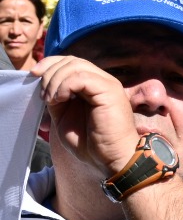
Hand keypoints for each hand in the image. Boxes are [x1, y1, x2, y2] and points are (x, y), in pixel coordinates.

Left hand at [35, 55, 139, 175]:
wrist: (112, 159)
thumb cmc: (92, 143)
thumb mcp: (64, 116)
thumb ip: (57, 97)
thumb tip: (42, 84)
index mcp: (94, 85)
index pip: (70, 62)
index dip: (49, 65)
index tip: (33, 77)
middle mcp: (103, 80)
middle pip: (71, 60)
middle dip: (49, 71)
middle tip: (42, 94)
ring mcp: (108, 84)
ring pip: (75, 65)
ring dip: (55, 80)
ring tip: (50, 99)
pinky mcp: (110, 91)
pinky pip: (82, 78)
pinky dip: (65, 86)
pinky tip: (60, 99)